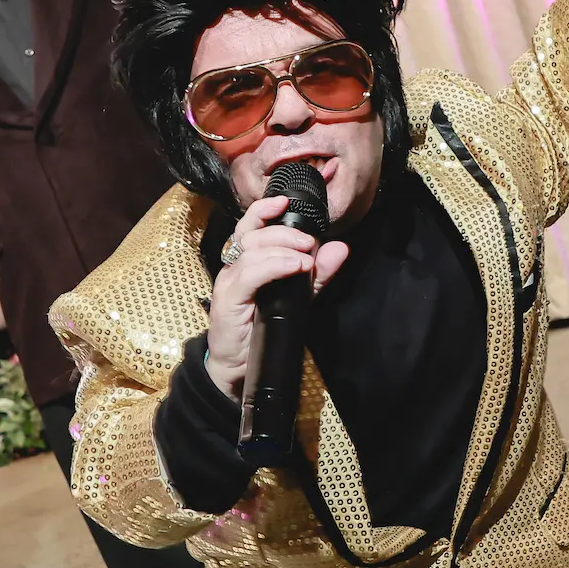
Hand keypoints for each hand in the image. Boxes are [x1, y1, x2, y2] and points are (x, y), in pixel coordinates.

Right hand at [205, 194, 349, 399]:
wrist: (239, 367)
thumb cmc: (263, 330)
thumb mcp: (297, 298)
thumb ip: (317, 274)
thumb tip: (339, 247)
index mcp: (246, 261)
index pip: (250, 225)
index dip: (264, 209)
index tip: (285, 200)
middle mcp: (234, 266)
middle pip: (254, 234)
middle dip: (285, 231)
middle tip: (309, 242)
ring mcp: (229, 281)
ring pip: (253, 249)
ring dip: (284, 247)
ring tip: (306, 257)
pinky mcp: (229, 298)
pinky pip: (251, 273)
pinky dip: (275, 265)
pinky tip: (295, 267)